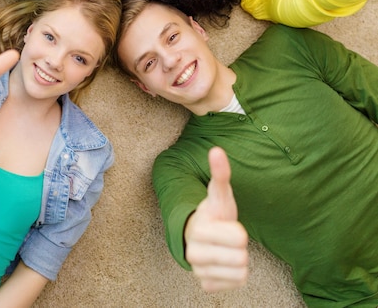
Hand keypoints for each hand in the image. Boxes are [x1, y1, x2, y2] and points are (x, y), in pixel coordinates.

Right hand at [184, 147, 247, 291]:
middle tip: (228, 239)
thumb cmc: (214, 213)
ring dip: (238, 261)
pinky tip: (224, 263)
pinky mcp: (206, 286)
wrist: (198, 235)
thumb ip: (220, 173)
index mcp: (199, 230)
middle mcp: (194, 254)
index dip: (239, 231)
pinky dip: (234, 275)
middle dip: (239, 248)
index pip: (240, 239)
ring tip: (226, 249)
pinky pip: (236, 285)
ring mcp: (199, 272)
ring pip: (241, 274)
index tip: (226, 225)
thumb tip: (216, 149)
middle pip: (242, 259)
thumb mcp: (220, 194)